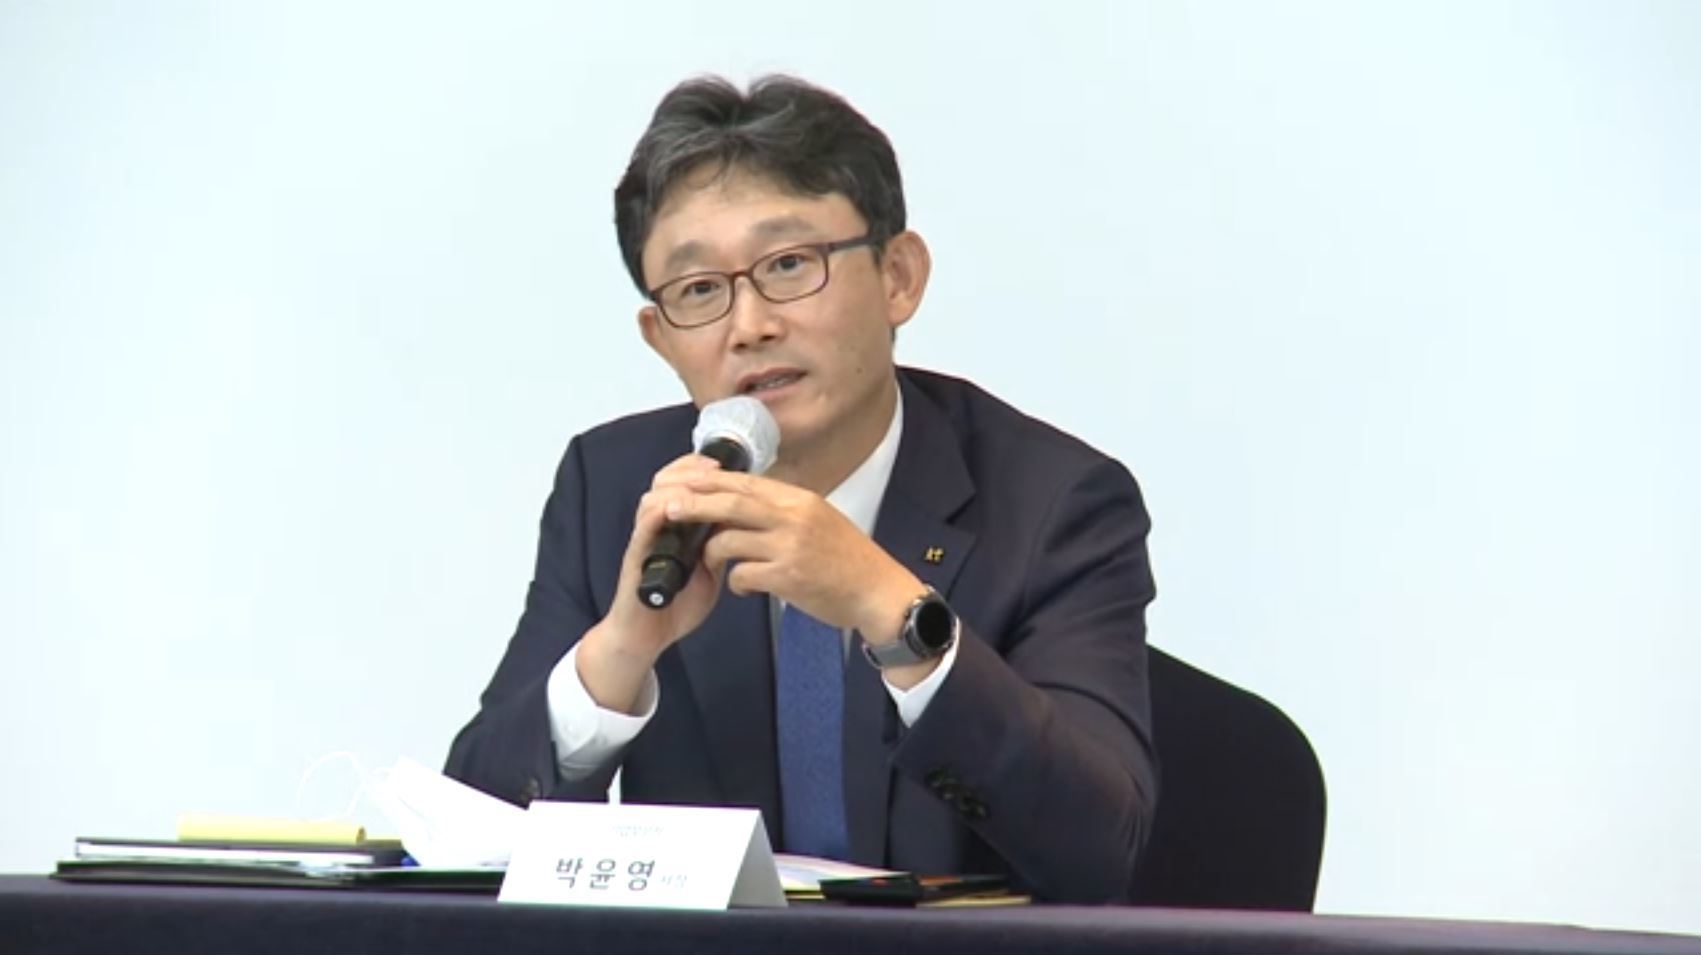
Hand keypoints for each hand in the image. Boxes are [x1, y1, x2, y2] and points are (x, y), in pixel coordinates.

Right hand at [575, 453, 731, 711]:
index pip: (683, 483)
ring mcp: (645, 541)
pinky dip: (658, 513)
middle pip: (666, 480)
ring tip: (700, 484)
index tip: (727, 465)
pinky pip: (644, 528)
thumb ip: (721, 547)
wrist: (645, 636)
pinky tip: (674, 508)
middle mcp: (657, 527)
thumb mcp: (709, 570)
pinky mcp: (636, 558)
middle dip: (690, 469)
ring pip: (653, 498)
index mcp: (676, 527)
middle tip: (715, 468)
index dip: (700, 468)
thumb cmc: (676, 605)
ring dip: (677, 487)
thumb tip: (747, 526)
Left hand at [669, 469, 927, 649]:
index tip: (683, 481)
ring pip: (729, 541)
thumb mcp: (818, 520)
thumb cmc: (849, 560)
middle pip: (731, 503)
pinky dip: (736, 583)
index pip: (745, 483)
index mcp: (799, 500)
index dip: (709, 481)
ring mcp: (791, 547)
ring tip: (712, 562)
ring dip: (712, 553)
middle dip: (694, 504)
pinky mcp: (789, 578)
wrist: (880, 593)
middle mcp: (794, 517)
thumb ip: (783, 510)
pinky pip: (743, 576)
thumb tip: (743, 503)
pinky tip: (745, 588)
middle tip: (667, 507)